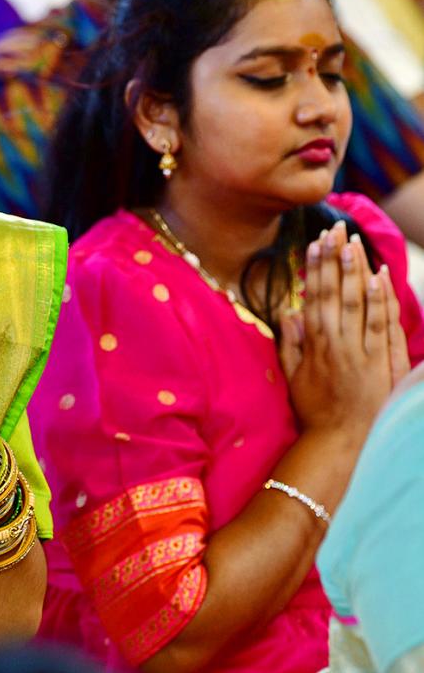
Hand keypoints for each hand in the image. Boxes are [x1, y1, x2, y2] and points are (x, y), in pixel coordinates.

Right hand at [279, 222, 400, 440]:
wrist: (342, 443)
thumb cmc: (315, 411)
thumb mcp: (293, 377)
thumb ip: (291, 343)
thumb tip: (291, 311)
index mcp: (315, 345)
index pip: (316, 296)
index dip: (316, 268)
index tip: (316, 242)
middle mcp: (338, 344)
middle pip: (337, 293)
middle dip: (336, 259)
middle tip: (336, 229)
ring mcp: (362, 352)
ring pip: (359, 304)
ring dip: (357, 271)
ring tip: (355, 244)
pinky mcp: (382, 363)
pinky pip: (382, 326)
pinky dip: (381, 301)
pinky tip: (380, 278)